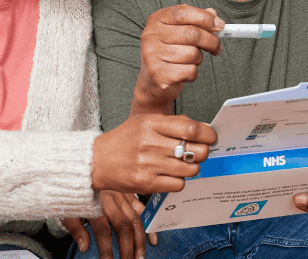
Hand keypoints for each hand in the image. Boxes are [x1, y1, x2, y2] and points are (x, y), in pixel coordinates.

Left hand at [67, 191, 158, 258]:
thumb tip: (84, 246)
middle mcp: (110, 198)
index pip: (104, 231)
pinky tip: (152, 239)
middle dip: (127, 248)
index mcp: (94, 203)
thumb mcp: (67, 209)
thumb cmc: (69, 189)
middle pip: (123, 227)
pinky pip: (142, 208)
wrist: (76, 166)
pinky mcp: (128, 191)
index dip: (107, 249)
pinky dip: (148, 223)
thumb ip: (75, 228)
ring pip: (135, 219)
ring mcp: (121, 194)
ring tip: (140, 257)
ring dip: (139, 240)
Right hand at [92, 113, 217, 193]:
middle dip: (203, 152)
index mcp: (151, 124)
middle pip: (196, 151)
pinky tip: (171, 175)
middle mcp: (150, 143)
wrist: (96, 161)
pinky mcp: (147, 183)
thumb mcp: (145, 122)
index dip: (207, 134)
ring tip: (182, 164)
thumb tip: (203, 129)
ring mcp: (149, 165)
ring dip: (192, 168)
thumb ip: (173, 124)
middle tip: (199, 152)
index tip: (211, 137)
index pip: (191, 128)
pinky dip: (179, 181)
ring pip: (190, 170)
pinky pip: (178, 185)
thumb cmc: (123, 140)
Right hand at [133, 5, 224, 111]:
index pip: (183, 12)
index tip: (220, 25)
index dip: (205, 17)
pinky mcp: (159, 74)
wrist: (153, 82)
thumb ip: (195, 21)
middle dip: (211, 41)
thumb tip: (213, 14)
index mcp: (156, 20)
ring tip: (191, 61)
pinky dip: (193, 73)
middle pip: (192, 34)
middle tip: (217, 47)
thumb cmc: (169, 53)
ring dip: (199, 59)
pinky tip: (184, 73)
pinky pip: (190, 71)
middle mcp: (151, 35)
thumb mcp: (180, 32)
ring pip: (193, 54)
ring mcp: (152, 55)